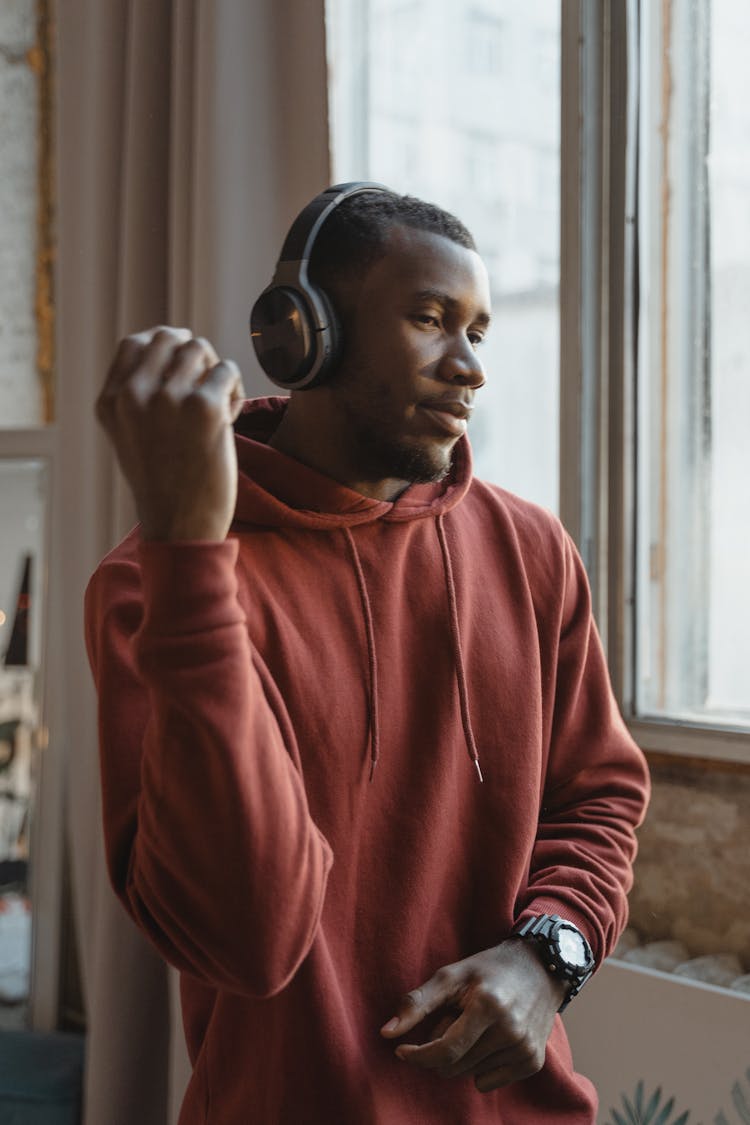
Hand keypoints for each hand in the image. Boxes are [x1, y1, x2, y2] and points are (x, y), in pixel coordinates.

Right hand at [97, 326, 244, 540]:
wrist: (181, 527)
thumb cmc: (164, 485)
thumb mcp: (132, 437)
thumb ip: (140, 395)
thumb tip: (172, 346)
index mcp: (111, 402)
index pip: (134, 343)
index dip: (164, 345)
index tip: (183, 363)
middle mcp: (134, 395)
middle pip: (170, 338)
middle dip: (194, 354)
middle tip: (206, 384)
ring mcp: (168, 399)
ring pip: (201, 349)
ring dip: (216, 372)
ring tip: (219, 405)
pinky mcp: (204, 407)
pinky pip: (228, 371)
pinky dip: (235, 390)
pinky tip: (230, 418)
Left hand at [380, 940, 565, 1092]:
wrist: (540, 967)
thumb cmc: (488, 969)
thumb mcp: (450, 975)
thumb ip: (417, 1003)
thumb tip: (386, 1034)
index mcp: (488, 1005)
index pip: (444, 1051)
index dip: (417, 1055)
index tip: (402, 1049)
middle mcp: (509, 1030)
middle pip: (454, 1065)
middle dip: (439, 1049)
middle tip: (449, 1021)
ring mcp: (524, 1048)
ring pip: (469, 1074)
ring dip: (460, 1056)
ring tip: (472, 1025)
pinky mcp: (532, 1062)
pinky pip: (487, 1082)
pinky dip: (478, 1067)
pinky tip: (488, 1039)